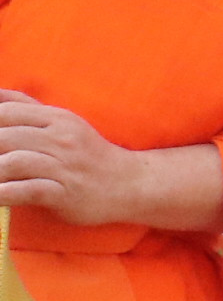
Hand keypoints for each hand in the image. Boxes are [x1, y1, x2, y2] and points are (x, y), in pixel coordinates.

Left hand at [0, 94, 147, 223]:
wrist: (131, 184)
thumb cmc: (90, 155)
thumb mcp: (64, 123)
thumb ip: (28, 107)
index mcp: (58, 119)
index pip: (7, 112)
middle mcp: (61, 139)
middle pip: (5, 137)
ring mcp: (64, 166)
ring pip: (13, 162)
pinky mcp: (65, 193)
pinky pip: (27, 190)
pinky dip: (4, 193)